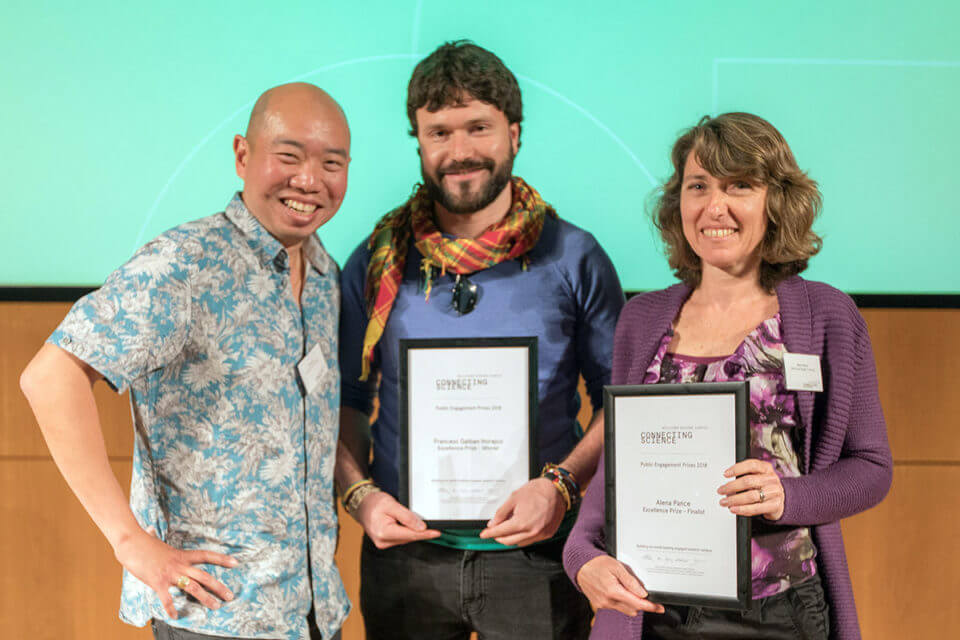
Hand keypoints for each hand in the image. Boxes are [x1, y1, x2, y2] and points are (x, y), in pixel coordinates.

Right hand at [112, 528, 237, 618]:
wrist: (131, 543)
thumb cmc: (141, 542)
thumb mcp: (153, 540)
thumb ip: (154, 537)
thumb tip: (148, 529)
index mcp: (182, 555)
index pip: (206, 555)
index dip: (222, 559)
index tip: (235, 563)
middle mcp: (180, 565)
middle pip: (205, 576)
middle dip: (219, 587)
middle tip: (230, 596)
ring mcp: (170, 574)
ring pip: (193, 587)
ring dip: (205, 598)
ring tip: (215, 606)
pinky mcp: (158, 582)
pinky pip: (167, 598)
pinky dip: (171, 608)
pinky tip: (175, 616)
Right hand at [354, 491, 440, 548]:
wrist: (361, 505)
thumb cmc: (374, 503)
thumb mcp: (391, 504)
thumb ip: (407, 516)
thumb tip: (421, 527)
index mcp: (383, 532)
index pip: (410, 535)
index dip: (425, 534)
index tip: (437, 532)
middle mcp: (383, 541)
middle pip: (409, 537)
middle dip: (421, 531)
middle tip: (432, 524)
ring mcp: (383, 543)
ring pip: (406, 538)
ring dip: (413, 531)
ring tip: (414, 520)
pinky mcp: (385, 542)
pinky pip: (401, 537)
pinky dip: (407, 531)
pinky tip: (408, 525)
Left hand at [478, 477, 564, 546]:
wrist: (557, 489)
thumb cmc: (538, 490)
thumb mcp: (514, 498)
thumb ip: (501, 513)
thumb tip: (493, 523)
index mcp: (522, 523)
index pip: (500, 532)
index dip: (489, 534)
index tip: (484, 534)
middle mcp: (532, 532)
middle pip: (509, 541)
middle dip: (498, 537)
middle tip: (494, 530)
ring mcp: (541, 535)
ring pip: (520, 543)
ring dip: (511, 538)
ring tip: (508, 528)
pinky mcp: (548, 534)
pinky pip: (531, 540)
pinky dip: (522, 537)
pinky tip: (520, 528)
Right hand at [577, 555, 664, 616]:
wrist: (581, 566)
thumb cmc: (597, 564)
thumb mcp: (616, 566)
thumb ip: (630, 581)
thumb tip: (642, 593)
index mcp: (613, 591)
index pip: (637, 603)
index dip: (650, 606)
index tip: (659, 607)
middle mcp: (608, 601)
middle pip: (632, 609)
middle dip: (641, 603)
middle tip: (645, 595)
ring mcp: (603, 604)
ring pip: (625, 609)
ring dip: (631, 603)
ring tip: (627, 589)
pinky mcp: (600, 605)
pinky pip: (616, 607)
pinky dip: (622, 602)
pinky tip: (618, 591)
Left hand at [718, 458, 784, 519]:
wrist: (778, 501)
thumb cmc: (763, 486)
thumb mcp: (756, 476)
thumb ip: (744, 477)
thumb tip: (726, 485)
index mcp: (766, 468)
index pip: (751, 465)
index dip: (737, 469)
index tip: (725, 474)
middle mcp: (771, 479)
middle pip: (748, 481)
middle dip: (731, 486)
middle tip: (721, 490)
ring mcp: (774, 492)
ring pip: (751, 496)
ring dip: (734, 500)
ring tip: (725, 502)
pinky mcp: (775, 505)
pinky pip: (756, 508)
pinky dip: (743, 509)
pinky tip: (734, 509)